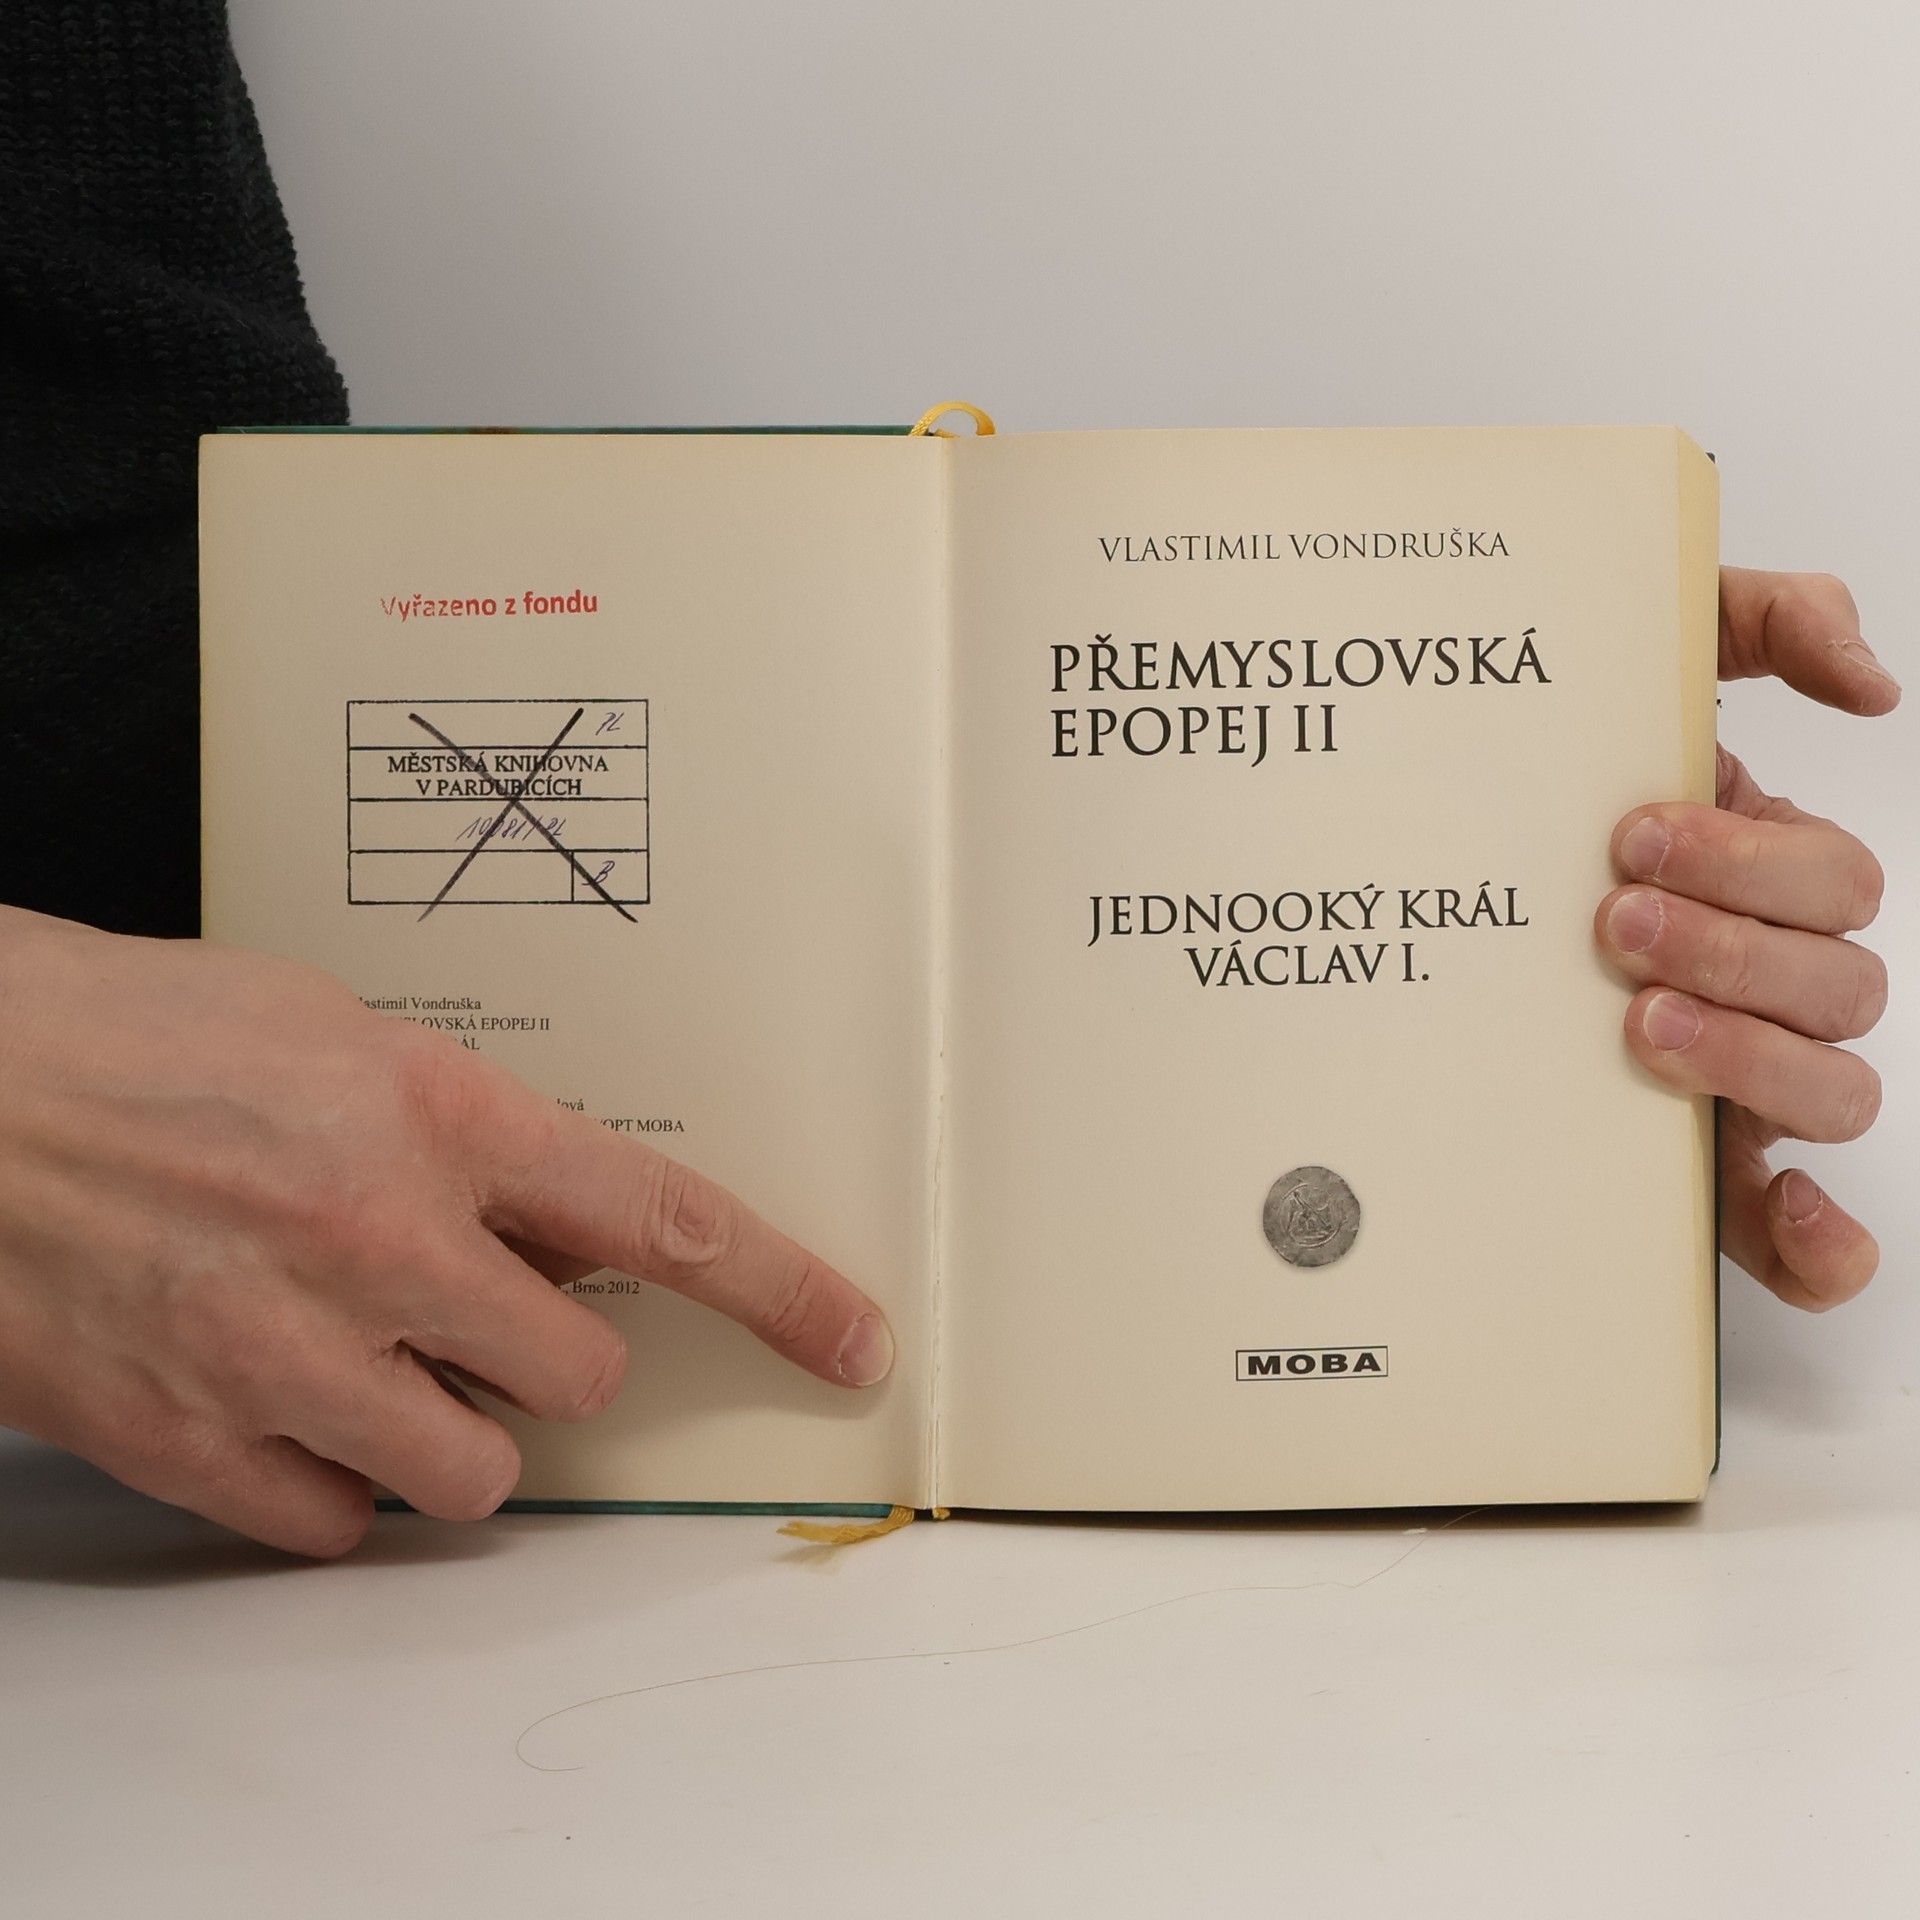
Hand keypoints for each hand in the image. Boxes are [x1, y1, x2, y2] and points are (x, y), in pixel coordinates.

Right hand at [0, 908, 892, 1554]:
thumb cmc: (131, 1032)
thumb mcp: (336, 1030)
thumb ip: (456, 1123)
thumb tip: (537, 1201)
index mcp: (437, 1116)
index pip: (665, 1220)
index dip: (783, 1292)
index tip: (850, 1340)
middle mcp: (382, 1241)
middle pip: (577, 1380)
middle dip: (550, 1362)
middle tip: (483, 1320)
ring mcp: (285, 1351)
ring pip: (471, 1477)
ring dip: (449, 1437)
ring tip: (376, 1369)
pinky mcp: (189, 1438)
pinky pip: (332, 1525)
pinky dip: (331, 1486)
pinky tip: (287, 1409)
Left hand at [1597, 568, 1897, 1310]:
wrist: (1428, 870)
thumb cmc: (1544, 784)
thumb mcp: (1640, 664)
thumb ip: (1761, 620)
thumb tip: (1874, 682)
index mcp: (1761, 875)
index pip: (1833, 883)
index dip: (1752, 865)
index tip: (1628, 836)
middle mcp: (1766, 978)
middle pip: (1841, 983)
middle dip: (1733, 946)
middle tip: (1609, 921)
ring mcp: (1738, 1076)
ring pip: (1834, 1088)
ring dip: (1755, 1060)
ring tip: (1634, 1024)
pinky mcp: (1696, 1171)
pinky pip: (1794, 1232)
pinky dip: (1821, 1241)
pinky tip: (1795, 1216)